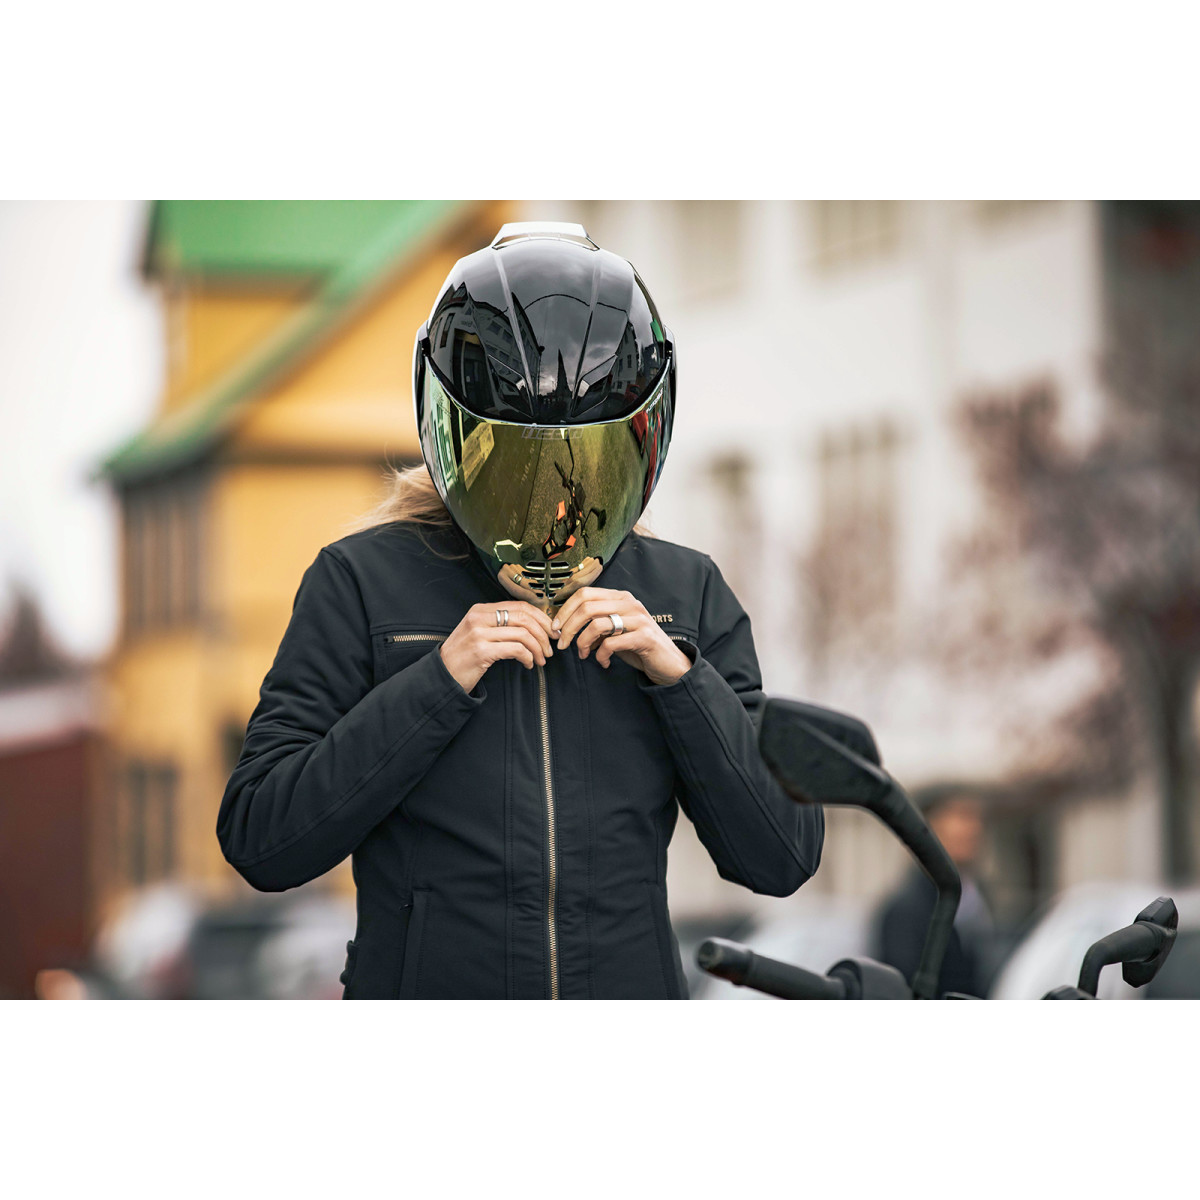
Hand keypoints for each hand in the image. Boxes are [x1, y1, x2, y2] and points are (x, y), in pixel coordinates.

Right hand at [439, 602, 554, 693]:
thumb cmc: (464, 656)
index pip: (520, 606)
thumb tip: (534, 625)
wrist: (443, 675)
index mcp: (481, 610)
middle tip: (550, 648)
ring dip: (538, 648)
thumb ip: (500, 625)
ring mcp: (479, 633)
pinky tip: (528, 664)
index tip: (551, 630)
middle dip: (543, 633)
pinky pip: (516, 649)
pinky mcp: (481, 651)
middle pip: (524, 618)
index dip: (541, 618)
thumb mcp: (479, 632)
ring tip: (541, 660)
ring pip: (523, 634)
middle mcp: (479, 617)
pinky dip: (528, 657)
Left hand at [552, 587, 692, 685]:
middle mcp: (629, 603)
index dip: (565, 610)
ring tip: (584, 655)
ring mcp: (638, 619)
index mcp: (620, 597)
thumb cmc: (638, 645)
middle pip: (587, 606)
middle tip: (562, 644)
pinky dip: (601, 655)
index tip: (555, 627)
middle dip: (568, 627)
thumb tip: (564, 626)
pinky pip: (611, 643)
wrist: (668, 662)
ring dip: (583, 643)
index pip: (584, 594)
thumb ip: (595, 624)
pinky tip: (603, 662)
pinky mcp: (644, 637)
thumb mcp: (614, 630)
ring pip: (596, 624)